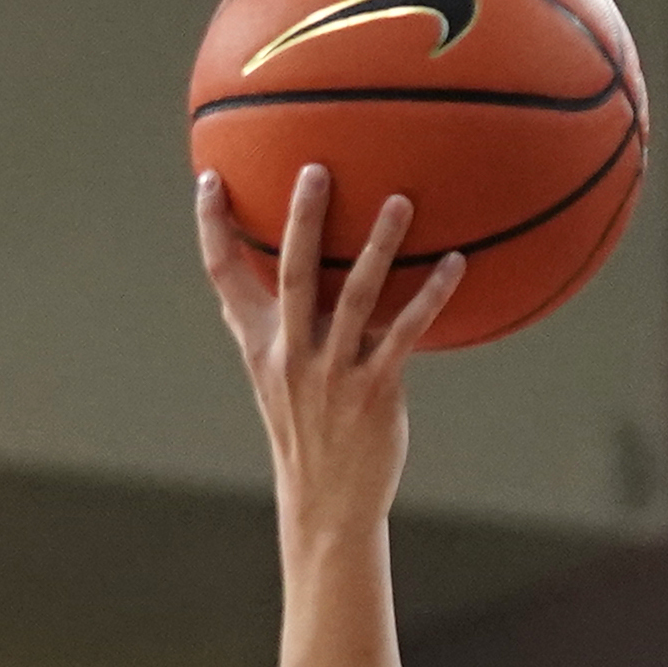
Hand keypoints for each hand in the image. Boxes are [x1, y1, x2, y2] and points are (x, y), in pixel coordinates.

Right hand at [197, 164, 463, 530]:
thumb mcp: (276, 378)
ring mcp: (331, 370)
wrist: (327, 498)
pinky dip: (431, 296)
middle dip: (302, 219)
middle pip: (291, 272)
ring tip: (402, 201)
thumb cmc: (308, 429)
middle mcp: (289, 351)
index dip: (212, 227)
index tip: (210, 179)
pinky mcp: (374, 389)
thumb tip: (278, 281)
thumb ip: (277, 329)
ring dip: (381, 246)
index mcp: (259, 342)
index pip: (223, 275)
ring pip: (355, 295)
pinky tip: (456, 264)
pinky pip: (406, 332)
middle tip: (316, 168)